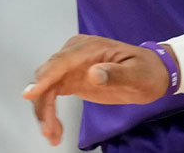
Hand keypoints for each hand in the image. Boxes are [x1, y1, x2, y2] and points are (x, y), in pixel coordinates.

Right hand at [23, 35, 170, 145]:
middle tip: (49, 130)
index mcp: (89, 47)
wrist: (151, 74)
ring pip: (45, 89)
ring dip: (44, 112)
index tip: (31, 94)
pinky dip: (49, 113)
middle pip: (47, 76)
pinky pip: (51, 95)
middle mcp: (74, 54)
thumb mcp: (138, 74)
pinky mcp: (70, 80)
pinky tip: (55, 130)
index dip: (44, 78)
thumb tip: (93, 74)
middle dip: (43, 104)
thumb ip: (116, 74)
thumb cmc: (147, 71)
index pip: (61, 62)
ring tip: (52, 135)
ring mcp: (70, 67)